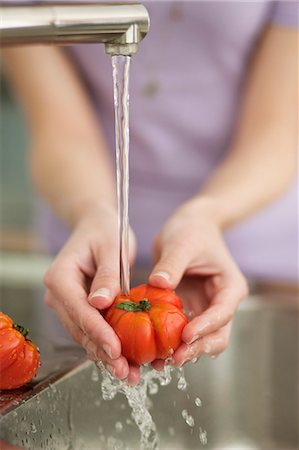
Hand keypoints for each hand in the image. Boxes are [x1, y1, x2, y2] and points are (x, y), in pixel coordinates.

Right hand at [44, 206, 139, 383]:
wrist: (97, 225)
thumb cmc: (104, 231)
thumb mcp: (110, 246)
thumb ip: (107, 274)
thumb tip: (101, 303)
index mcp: (60, 276)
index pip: (79, 310)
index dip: (98, 332)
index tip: (116, 350)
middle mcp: (58, 293)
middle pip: (80, 328)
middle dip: (102, 350)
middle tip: (125, 371)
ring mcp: (67, 302)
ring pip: (85, 334)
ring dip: (105, 353)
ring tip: (127, 372)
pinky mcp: (79, 307)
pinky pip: (92, 328)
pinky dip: (107, 342)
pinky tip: (124, 358)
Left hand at [148, 198, 247, 367]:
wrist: (190, 226)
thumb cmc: (192, 230)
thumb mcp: (182, 243)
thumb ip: (172, 264)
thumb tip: (159, 284)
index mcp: (229, 287)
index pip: (222, 313)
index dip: (205, 327)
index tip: (185, 336)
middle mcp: (220, 304)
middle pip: (216, 336)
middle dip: (196, 349)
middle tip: (172, 357)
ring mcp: (204, 310)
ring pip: (200, 341)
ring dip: (181, 352)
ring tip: (158, 359)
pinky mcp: (187, 312)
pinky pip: (180, 333)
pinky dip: (168, 343)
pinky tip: (151, 349)